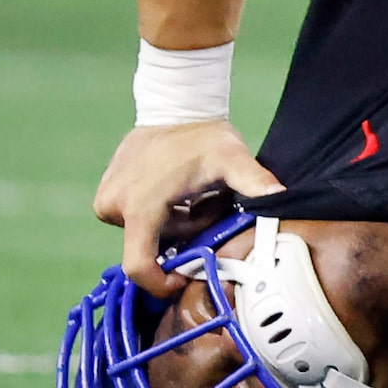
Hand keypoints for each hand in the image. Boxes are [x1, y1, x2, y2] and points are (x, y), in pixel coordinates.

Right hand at [93, 119, 282, 296]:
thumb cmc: (202, 134)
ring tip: (191, 195)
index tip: (183, 278)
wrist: (175, 104)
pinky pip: (135, 219)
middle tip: (204, 207)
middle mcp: (116, 205)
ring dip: (172, 223)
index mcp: (141, 206)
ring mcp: (108, 198)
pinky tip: (174, 191)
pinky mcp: (106, 193)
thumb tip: (281, 197)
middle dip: (182, 235)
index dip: (160, 283)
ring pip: (145, 233)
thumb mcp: (232, 160)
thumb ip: (255, 182)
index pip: (138, 267)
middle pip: (152, 247)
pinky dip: (158, 213)